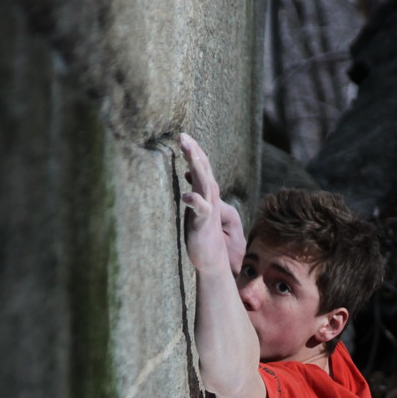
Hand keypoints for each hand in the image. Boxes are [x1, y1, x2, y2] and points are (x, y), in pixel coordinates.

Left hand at [179, 133, 245, 274]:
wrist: (213, 261)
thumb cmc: (203, 237)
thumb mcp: (198, 212)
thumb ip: (196, 196)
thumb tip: (189, 182)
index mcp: (208, 195)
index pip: (202, 168)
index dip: (195, 152)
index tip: (184, 137)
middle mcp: (210, 198)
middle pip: (203, 169)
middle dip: (194, 152)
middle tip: (183, 135)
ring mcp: (209, 210)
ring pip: (204, 183)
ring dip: (196, 167)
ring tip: (188, 152)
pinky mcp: (204, 224)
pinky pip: (201, 210)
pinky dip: (195, 201)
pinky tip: (187, 194)